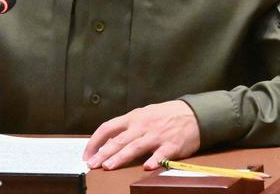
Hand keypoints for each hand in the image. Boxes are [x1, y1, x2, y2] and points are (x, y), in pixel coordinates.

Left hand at [82, 100, 199, 170]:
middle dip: (103, 153)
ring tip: (109, 167)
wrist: (192, 113)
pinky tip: (147, 167)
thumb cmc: (164, 115)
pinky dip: (155, 161)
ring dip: (121, 157)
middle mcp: (142, 126)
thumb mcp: (142, 115)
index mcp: (132, 118)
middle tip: (92, 165)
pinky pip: (162, 154)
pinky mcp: (172, 145)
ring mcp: (157, 135)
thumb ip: (127, 127)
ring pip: (135, 147)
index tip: (87, 154)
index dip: (95, 141)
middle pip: (119, 140)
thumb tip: (108, 140)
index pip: (108, 128)